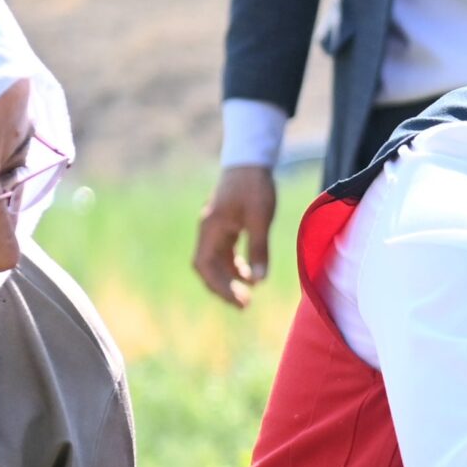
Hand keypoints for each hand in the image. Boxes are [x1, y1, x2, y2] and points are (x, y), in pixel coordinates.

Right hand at [192, 165, 278, 307]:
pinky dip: (233, 266)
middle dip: (223, 288)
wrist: (250, 161)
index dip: (219, 287)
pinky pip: (223, 252)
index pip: (206, 266)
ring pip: (215, 261)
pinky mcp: (224, 225)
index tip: (238, 301)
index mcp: (211, 229)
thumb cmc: (255, 187)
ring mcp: (214, 228)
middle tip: (244, 305)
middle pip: (207, 267)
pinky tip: (249, 276)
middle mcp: (208, 230)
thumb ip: (258, 248)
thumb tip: (259, 280)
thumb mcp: (260, 218)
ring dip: (229, 279)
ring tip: (247, 296)